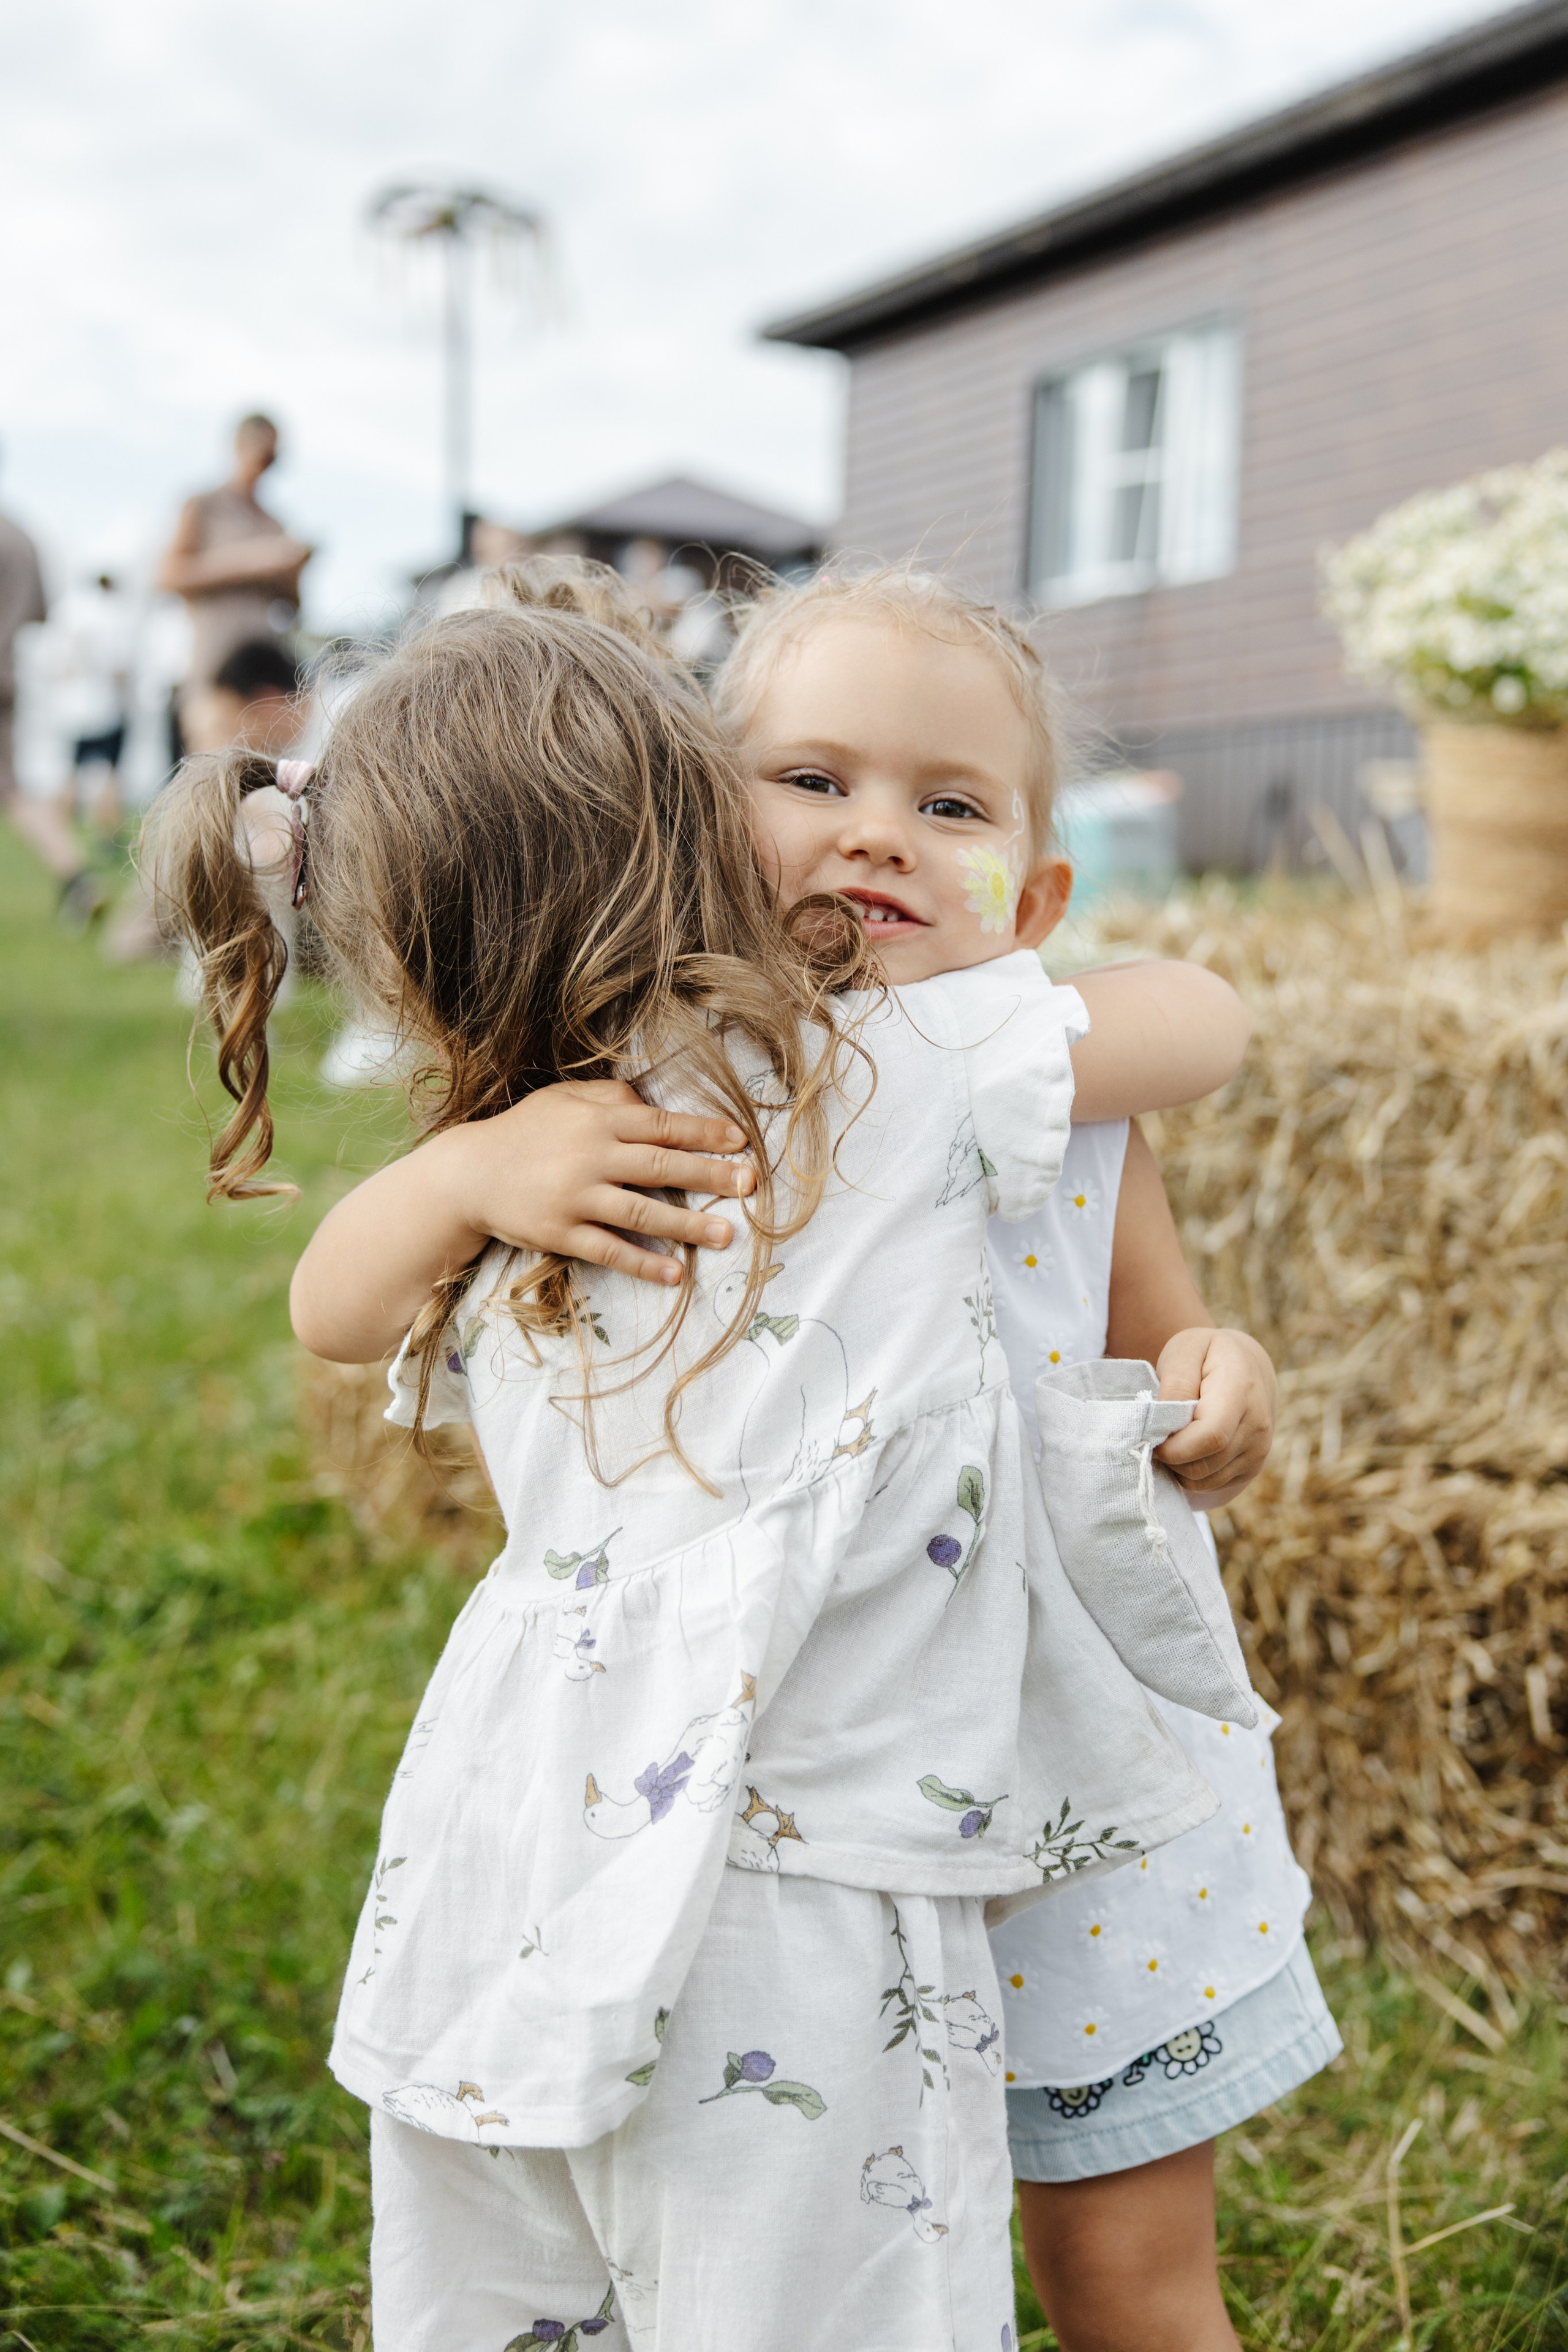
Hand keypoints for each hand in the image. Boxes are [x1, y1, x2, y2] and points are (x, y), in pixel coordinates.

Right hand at [439, 1078, 756, 1286]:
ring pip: (641, 1213)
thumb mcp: (562, 1099)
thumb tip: (654, 1104)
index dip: (703, 1132)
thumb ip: (610, 1096)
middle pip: (660, 1167)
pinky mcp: (559, 1234)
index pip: (660, 1124)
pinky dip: (643, 1264)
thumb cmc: (525, 1131)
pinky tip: (674, 1274)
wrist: (468, 1173)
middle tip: (750, 1185)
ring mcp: (574, 1198)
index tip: (740, 1141)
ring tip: (727, 1236)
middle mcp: (589, 1156)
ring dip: (687, 1226)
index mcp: (596, 1120)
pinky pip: (609, 1251)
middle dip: (709, 1176)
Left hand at [1151, 1327, 1276, 1506]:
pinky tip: (1187, 1450)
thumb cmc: (1208, 1354)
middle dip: (1171, 1458)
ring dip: (1179, 1468)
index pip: (1211, 1436)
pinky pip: (1213, 1485)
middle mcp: (1258, 1425)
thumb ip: (1176, 1383)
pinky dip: (1192, 1475)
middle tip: (1156, 1438)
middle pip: (1205, 1463)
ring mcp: (1260, 1450)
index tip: (1152, 1437)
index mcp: (1242, 1391)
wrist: (1247, 1364)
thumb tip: (1164, 1422)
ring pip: (1206, 1480)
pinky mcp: (1253, 1467)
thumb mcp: (1186, 1350)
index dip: (1175, 1446)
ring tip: (1172, 1440)